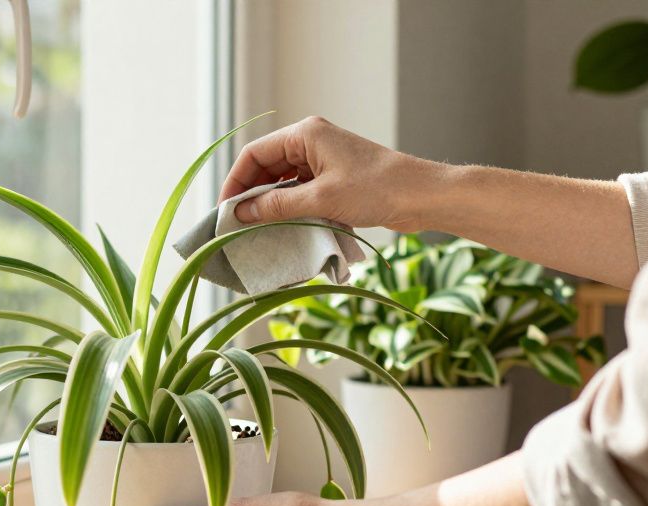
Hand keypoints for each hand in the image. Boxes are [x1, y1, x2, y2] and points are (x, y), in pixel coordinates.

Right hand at [220, 116, 442, 230]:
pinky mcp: (333, 178)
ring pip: (282, 181)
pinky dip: (288, 207)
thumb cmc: (375, 189)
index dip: (235, 182)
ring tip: (257, 229)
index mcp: (305, 134)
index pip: (254, 154)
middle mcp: (311, 141)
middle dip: (250, 194)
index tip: (226, 210)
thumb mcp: (320, 200)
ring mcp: (322, 160)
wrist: (421, 196)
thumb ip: (277, 206)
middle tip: (237, 224)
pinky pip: (299, 190)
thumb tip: (241, 214)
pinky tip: (282, 227)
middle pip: (265, 167)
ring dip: (269, 203)